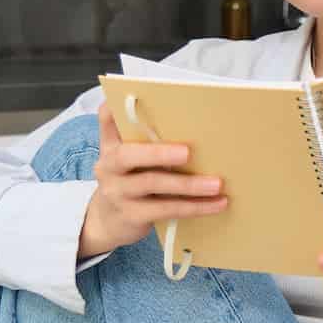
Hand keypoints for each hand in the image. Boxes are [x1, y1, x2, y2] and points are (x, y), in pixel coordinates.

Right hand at [77, 101, 227, 258]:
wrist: (106, 223)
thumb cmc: (125, 182)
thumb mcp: (122, 158)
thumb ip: (130, 134)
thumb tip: (143, 108)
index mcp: (111, 149)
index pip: (109, 125)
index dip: (114, 114)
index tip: (127, 99)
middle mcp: (109, 169)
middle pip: (131, 156)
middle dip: (160, 153)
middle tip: (188, 152)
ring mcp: (119, 194)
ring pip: (154, 184)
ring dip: (189, 185)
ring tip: (216, 184)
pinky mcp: (133, 216)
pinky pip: (167, 210)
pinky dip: (194, 207)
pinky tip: (216, 203)